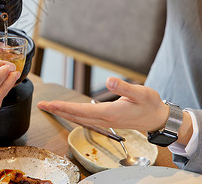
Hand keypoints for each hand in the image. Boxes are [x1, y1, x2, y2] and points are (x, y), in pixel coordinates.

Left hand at [37, 77, 169, 132]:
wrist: (158, 119)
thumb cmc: (151, 105)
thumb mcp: (141, 93)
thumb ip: (125, 87)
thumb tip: (109, 80)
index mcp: (110, 114)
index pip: (82, 111)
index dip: (65, 107)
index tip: (51, 104)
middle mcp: (105, 119)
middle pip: (76, 116)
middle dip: (58, 111)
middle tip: (42, 105)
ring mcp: (105, 121)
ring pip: (79, 119)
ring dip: (63, 113)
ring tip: (50, 107)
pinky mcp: (106, 120)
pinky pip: (85, 119)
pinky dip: (73, 114)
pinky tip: (67, 112)